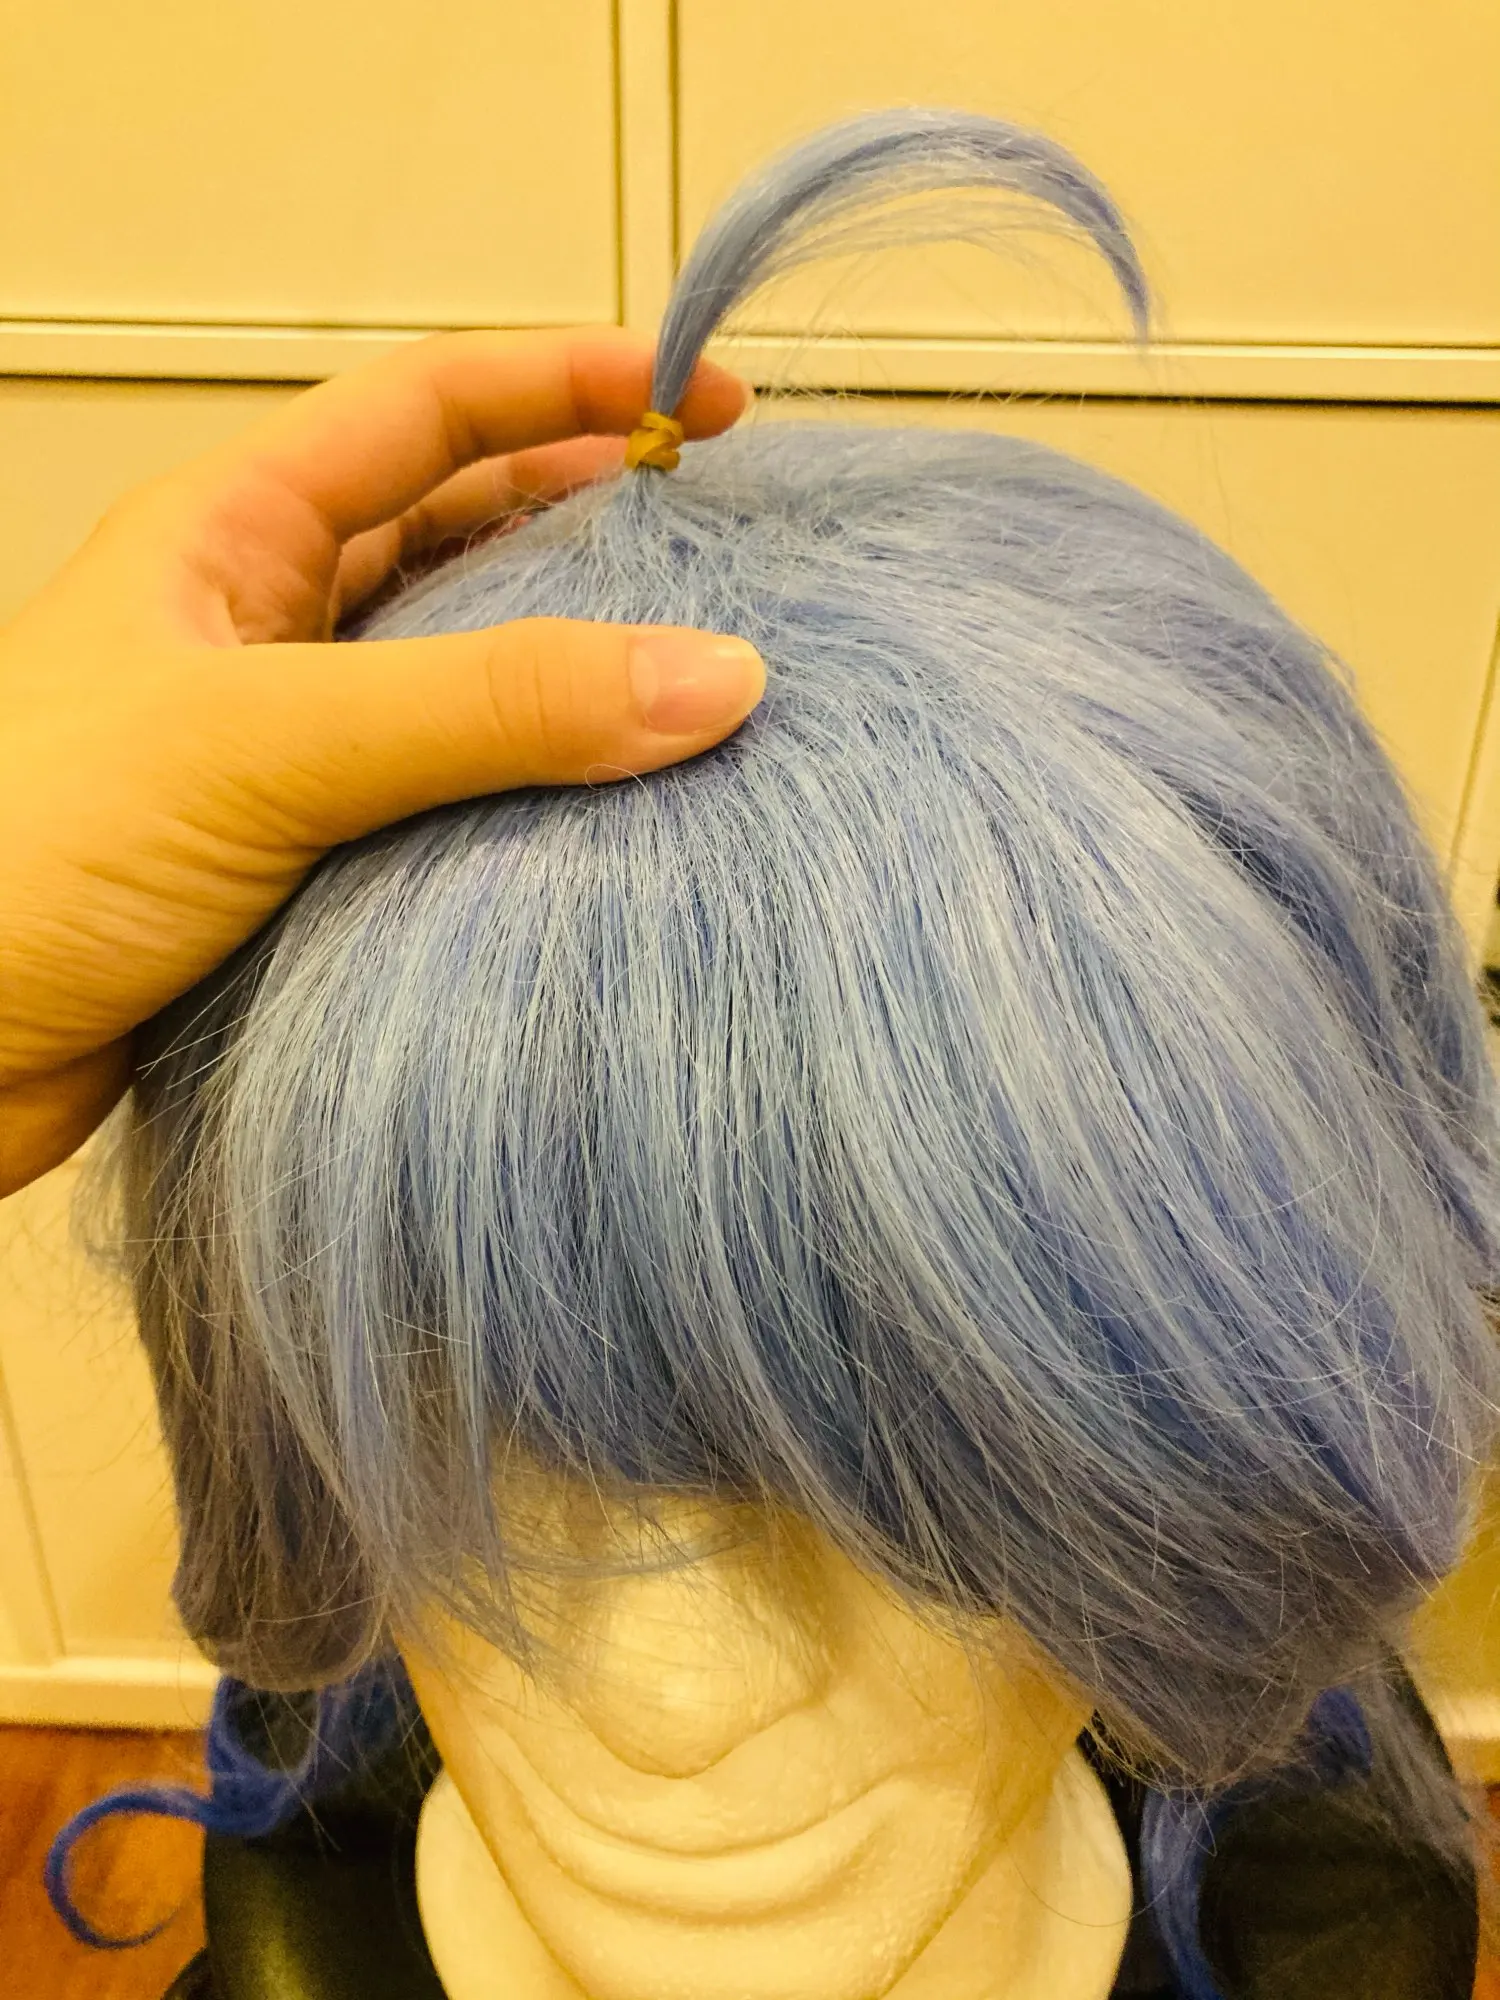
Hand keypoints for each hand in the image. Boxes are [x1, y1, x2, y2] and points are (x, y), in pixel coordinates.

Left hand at [0, 328, 764, 1195]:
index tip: (706, 400)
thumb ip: (488, 705)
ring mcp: (283, 753)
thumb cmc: (16, 853)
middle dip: (591, 529)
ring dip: (568, 681)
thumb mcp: (265, 744)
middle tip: (724, 552)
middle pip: (461, 538)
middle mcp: (263, 629)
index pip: (429, 409)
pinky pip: (449, 807)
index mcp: (231, 534)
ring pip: (462, 683)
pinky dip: (531, 808)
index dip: (569, 384)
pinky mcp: (302, 868)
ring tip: (697, 690)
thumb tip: (707, 673)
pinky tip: (609, 829)